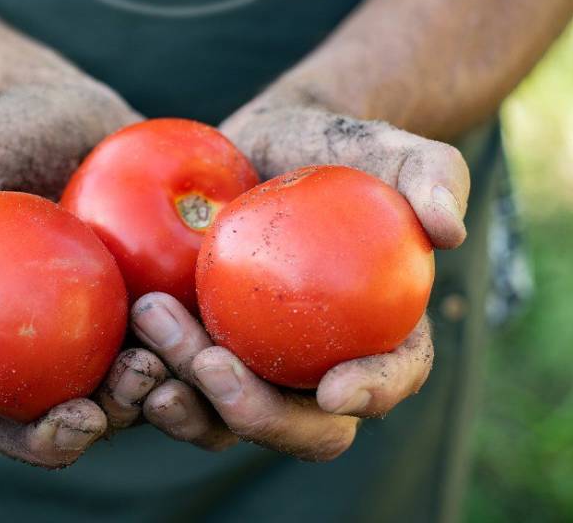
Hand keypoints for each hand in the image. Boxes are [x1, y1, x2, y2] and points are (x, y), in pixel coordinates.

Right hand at [0, 79, 160, 467]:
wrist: (76, 112)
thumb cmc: (3, 131)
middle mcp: (18, 345)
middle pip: (19, 418)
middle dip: (47, 438)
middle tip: (78, 418)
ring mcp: (82, 338)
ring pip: (97, 401)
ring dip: (122, 409)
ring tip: (144, 374)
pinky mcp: (140, 318)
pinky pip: (157, 354)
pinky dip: (173, 365)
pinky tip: (192, 350)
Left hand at [131, 103, 468, 459]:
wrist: (257, 146)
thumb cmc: (331, 149)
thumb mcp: (385, 147)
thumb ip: (429, 176)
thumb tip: (449, 231)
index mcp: (378, 336)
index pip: (391, 378)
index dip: (372, 394)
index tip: (335, 387)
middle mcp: (314, 369)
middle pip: (301, 427)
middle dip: (259, 414)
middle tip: (212, 364)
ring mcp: (252, 368)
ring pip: (226, 419)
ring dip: (188, 398)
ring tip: (151, 337)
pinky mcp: (197, 353)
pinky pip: (174, 385)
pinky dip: (146, 381)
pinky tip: (123, 348)